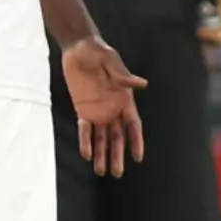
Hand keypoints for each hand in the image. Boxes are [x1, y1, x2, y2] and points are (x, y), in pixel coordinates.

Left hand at [61, 36, 146, 177]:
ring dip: (102, 154)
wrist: (78, 48)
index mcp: (125, 100)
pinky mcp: (82, 109)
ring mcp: (98, 111)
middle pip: (117, 137)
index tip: (138, 157)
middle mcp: (113, 109)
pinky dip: (85, 142)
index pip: (133, 125)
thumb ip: (123, 75)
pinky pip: (84, 129)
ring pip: (101, 138)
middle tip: (116, 173)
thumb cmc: (99, 52)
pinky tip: (86, 155)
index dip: (136, 141)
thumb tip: (142, 84)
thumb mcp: (111, 61)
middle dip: (117, 155)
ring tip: (101, 172)